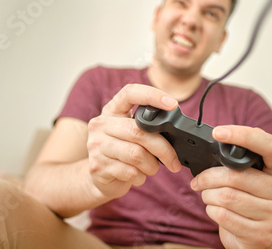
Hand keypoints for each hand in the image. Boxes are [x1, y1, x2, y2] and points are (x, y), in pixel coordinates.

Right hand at [87, 84, 181, 198]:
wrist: (100, 178)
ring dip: (152, 165)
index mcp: (112, 110)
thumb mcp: (131, 133)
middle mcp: (100, 124)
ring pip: (137, 154)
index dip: (152, 95)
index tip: (173, 103)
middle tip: (175, 161)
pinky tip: (138, 175)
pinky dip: (141, 176)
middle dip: (163, 148)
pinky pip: (130, 172)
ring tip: (151, 168)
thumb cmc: (123, 152)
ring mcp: (97, 145)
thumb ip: (146, 127)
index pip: (130, 93)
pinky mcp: (98, 167)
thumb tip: (175, 131)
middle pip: (139, 131)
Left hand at [190, 126, 271, 248]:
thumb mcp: (257, 173)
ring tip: (208, 195)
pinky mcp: (262, 236)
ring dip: (208, 195)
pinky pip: (224, 217)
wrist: (265, 232)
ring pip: (227, 197)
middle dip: (208, 177)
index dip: (242, 135)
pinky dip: (212, 211)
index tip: (218, 132)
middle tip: (199, 180)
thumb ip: (244, 156)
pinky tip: (216, 210)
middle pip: (236, 176)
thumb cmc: (255, 197)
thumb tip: (220, 138)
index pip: (269, 146)